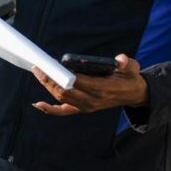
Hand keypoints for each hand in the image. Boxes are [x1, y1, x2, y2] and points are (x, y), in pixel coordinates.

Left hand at [31, 54, 148, 115]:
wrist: (133, 95)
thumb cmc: (129, 78)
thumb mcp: (132, 69)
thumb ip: (127, 64)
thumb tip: (121, 59)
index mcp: (101, 89)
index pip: (76, 82)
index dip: (61, 75)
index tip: (50, 65)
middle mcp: (91, 101)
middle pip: (64, 91)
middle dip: (49, 80)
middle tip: (37, 67)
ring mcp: (86, 107)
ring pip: (61, 98)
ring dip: (48, 87)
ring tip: (37, 73)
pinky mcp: (82, 108)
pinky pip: (63, 111)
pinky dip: (50, 109)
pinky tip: (37, 104)